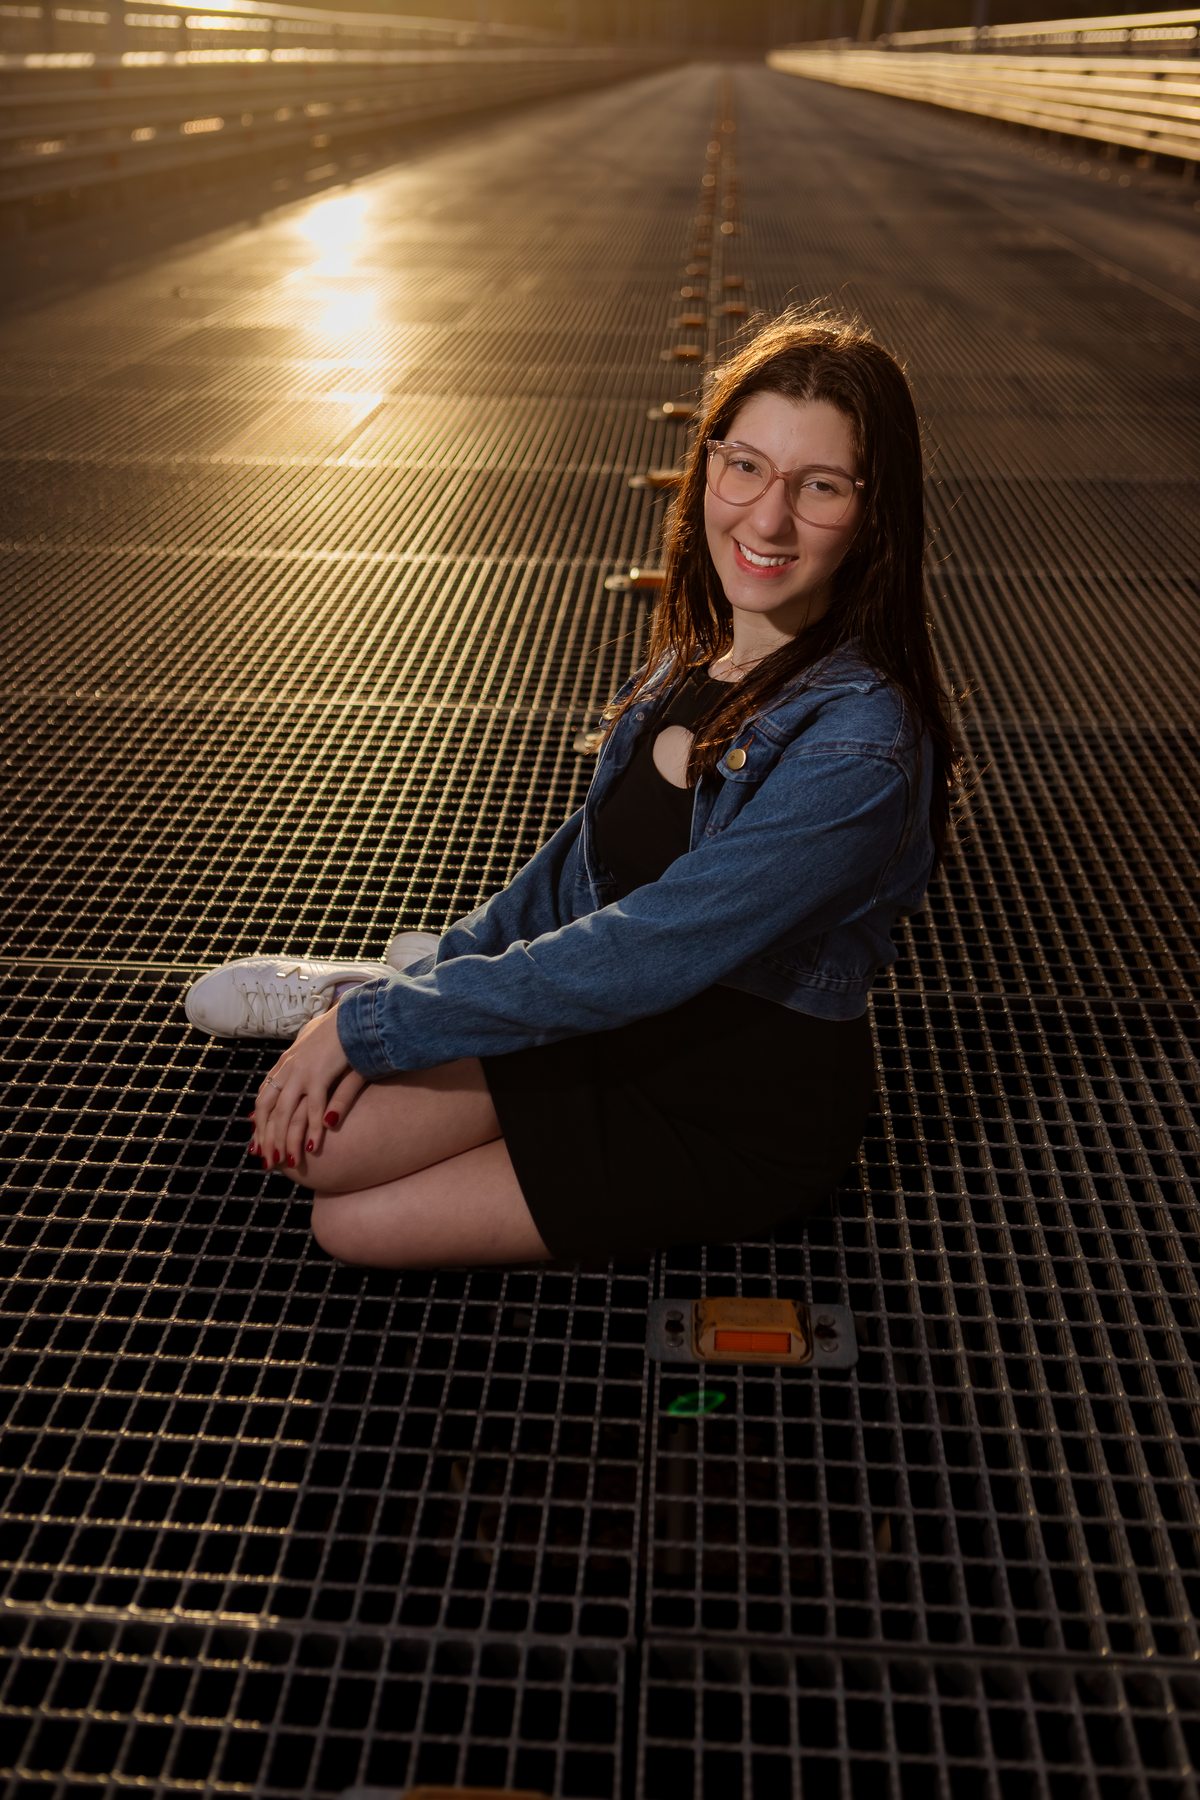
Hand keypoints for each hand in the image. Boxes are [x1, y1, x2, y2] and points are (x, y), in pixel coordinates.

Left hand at [249, 1004, 366, 1176]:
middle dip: (267, 1136)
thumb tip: (297, 1075)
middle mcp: (288, 1068)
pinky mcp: (320, 1075)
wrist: (353, 1013)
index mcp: (286, 1062)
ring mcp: (302, 1072)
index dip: (260, 1120)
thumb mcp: (316, 1046)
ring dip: (285, 1139)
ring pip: (286, 1113)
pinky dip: (313, 1129)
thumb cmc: (340, 1030)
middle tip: (268, 1161)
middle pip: (270, 1109)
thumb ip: (306, 1064)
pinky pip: (314, 1109)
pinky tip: (314, 1147)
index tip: (259, 1140)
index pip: (265, 1096)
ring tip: (287, 1161)